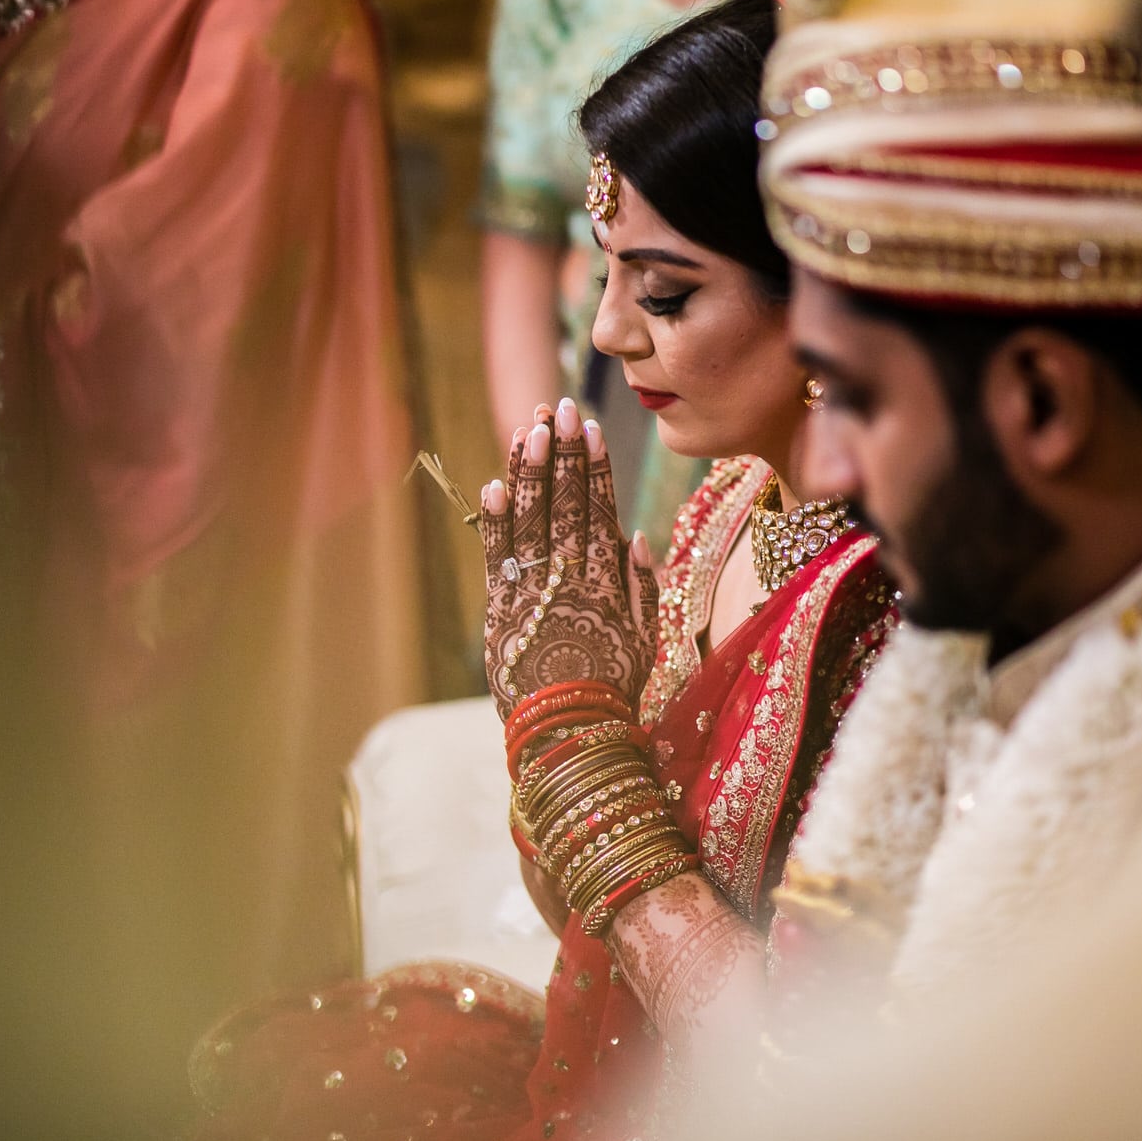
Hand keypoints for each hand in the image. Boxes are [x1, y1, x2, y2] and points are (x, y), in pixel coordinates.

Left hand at [478, 398, 658, 718]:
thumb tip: (638, 537)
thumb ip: (643, 587)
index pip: (601, 510)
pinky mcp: (500, 608)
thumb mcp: (646, 640)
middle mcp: (571, 578)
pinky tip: (495, 482)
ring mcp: (532, 590)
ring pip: (531, 519)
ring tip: (529, 427)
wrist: (569, 733)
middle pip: (566, 502)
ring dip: (530, 470)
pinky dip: (495, 519)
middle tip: (559, 406)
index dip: (595, 468)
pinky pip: (497, 555)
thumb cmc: (612, 689)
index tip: (590, 430)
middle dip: (562, 452)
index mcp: (608, 582)